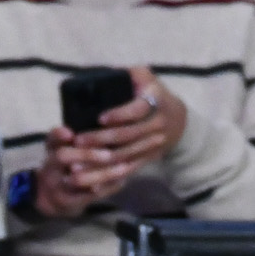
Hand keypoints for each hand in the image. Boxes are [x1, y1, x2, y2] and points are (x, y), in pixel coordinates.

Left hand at [32, 65, 187, 218]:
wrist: (177, 121)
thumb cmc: (152, 94)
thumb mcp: (145, 78)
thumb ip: (127, 74)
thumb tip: (105, 73)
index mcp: (156, 101)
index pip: (138, 109)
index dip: (119, 114)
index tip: (100, 118)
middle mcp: (157, 124)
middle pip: (128, 135)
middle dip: (102, 139)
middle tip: (79, 141)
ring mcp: (154, 144)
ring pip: (126, 155)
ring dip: (101, 161)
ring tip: (77, 163)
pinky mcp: (148, 158)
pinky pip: (129, 169)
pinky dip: (110, 176)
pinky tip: (92, 182)